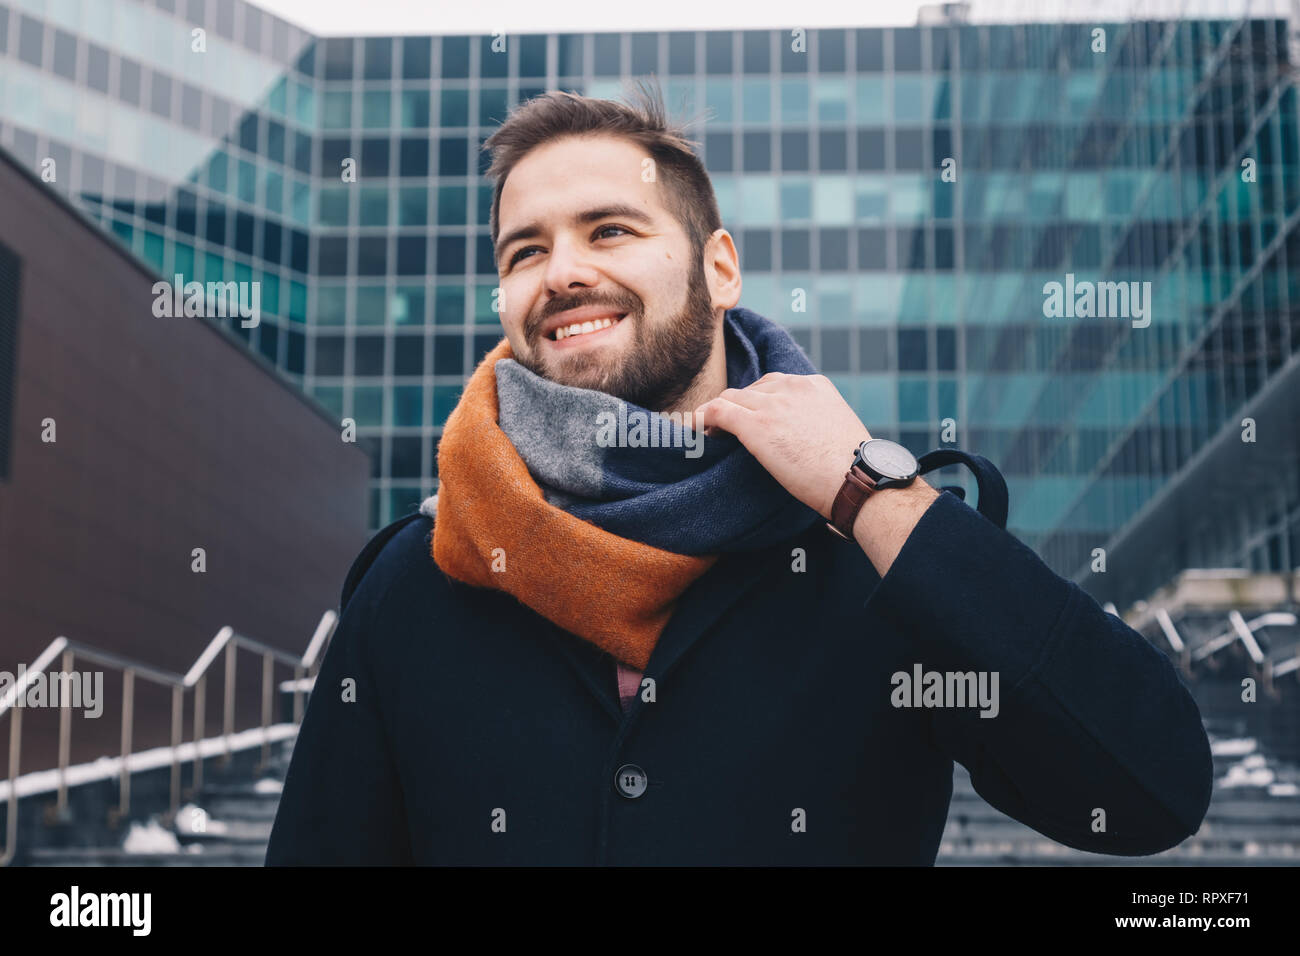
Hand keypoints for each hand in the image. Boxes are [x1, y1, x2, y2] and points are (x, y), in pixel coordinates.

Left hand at [693, 372, 873, 519]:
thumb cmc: (853, 469)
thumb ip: (815, 424)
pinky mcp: (755, 424)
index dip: (756, 403)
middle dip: (737, 408)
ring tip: (709, 434)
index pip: (774, 385)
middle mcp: (792, 387)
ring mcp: (772, 404)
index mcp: (814, 386)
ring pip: (730, 398)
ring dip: (717, 415)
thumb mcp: (836, 432)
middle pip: (749, 390)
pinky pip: (717, 412)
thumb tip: (802, 441)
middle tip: (726, 431)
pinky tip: (693, 431)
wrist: (856, 479)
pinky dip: (701, 419)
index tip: (750, 420)